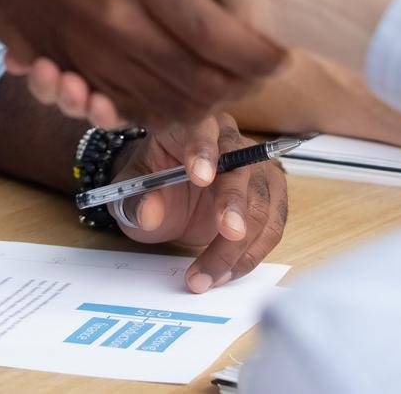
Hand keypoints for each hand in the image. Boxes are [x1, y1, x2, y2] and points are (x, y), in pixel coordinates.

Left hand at [103, 115, 289, 294]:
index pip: (200, 128)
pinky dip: (251, 254)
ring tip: (209, 274)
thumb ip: (134, 200)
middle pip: (240, 168)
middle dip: (234, 203)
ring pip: (260, 203)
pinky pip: (271, 226)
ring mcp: (253, 168)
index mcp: (189, 126)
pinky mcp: (269, 195)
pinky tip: (226, 272)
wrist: (166, 200)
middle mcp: (228, 140)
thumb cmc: (151, 187)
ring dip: (240, 244)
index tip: (199, 176)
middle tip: (229, 232)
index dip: (203, 150)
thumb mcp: (130, 191)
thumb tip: (149, 212)